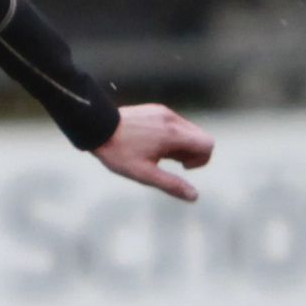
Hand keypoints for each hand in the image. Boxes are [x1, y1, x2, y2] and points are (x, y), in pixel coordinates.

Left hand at [91, 104, 211, 202]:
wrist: (97, 126)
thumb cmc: (119, 153)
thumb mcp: (145, 174)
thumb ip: (171, 185)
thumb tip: (194, 196)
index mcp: (173, 134)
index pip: (208, 144)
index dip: (202, 159)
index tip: (182, 166)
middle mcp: (172, 119)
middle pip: (200, 136)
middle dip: (192, 152)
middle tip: (167, 160)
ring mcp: (164, 112)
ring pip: (188, 130)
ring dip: (181, 144)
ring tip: (156, 153)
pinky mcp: (156, 109)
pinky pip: (175, 123)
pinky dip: (172, 135)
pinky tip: (150, 143)